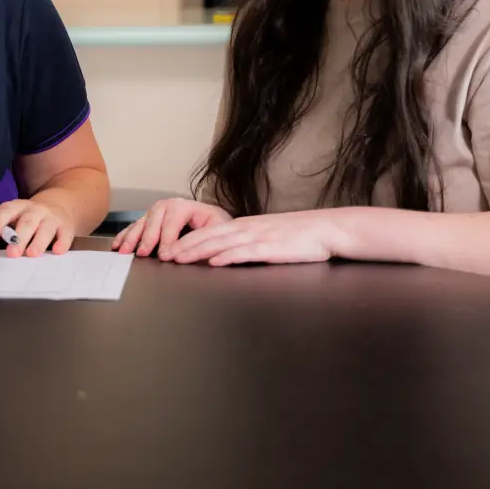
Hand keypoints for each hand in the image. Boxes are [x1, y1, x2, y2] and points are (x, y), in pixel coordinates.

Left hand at [0, 198, 76, 257]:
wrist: (60, 204)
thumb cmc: (29, 216)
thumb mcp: (12, 218)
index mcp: (18, 208)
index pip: (6, 211)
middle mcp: (35, 211)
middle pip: (27, 221)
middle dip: (19, 237)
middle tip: (11, 253)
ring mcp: (52, 218)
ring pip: (45, 228)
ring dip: (39, 241)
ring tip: (32, 254)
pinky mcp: (66, 227)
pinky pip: (64, 235)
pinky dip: (61, 243)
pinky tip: (56, 251)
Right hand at [110, 198, 233, 258]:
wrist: (212, 220)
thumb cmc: (214, 225)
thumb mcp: (217, 229)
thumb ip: (204, 238)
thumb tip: (187, 252)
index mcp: (186, 205)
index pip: (174, 220)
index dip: (168, 238)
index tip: (165, 255)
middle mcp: (169, 205)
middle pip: (154, 219)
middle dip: (147, 237)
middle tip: (143, 253)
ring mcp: (157, 211)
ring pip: (142, 222)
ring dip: (132, 237)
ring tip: (124, 251)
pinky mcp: (150, 219)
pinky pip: (134, 226)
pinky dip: (125, 235)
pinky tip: (118, 245)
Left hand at [170, 211, 338, 266]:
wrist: (326, 229)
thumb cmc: (300, 235)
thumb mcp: (269, 235)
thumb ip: (249, 243)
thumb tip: (229, 254)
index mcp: (246, 226)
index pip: (210, 232)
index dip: (187, 240)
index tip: (169, 249)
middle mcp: (247, 229)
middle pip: (209, 237)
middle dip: (184, 246)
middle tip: (163, 255)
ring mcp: (259, 238)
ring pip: (221, 244)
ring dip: (198, 251)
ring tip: (179, 258)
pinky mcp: (272, 249)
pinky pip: (246, 253)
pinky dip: (228, 257)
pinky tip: (214, 262)